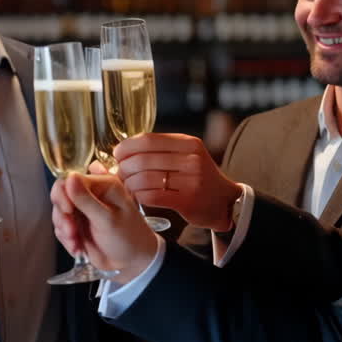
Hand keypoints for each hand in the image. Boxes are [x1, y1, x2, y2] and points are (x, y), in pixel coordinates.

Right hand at [50, 172, 157, 277]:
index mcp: (103, 186)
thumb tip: (69, 177)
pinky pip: (61, 227)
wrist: (131, 263)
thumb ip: (86, 200)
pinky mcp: (78, 225)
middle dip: (62, 215)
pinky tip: (78, 247)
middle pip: (61, 194)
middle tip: (71, 230)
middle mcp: (91, 195)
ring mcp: (83, 210)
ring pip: (59, 212)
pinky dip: (66, 238)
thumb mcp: (107, 220)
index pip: (71, 179)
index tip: (67, 211)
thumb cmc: (128, 239)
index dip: (64, 194)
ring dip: (64, 229)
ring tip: (76, 242)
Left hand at [114, 133, 242, 231]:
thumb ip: (161, 149)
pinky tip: (137, 196)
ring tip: (127, 186)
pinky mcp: (187, 201)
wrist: (223, 201)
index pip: (148, 140)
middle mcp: (191, 160)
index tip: (117, 154)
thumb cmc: (198, 177)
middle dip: (124, 168)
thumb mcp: (187, 154)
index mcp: (188, 144)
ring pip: (144, 179)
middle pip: (142, 160)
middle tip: (120, 174)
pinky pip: (151, 196)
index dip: (126, 147)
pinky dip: (138, 196)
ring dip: (129, 184)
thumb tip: (123, 150)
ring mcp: (190, 181)